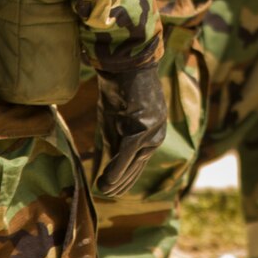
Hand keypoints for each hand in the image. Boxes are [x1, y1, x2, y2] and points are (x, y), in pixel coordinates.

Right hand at [93, 64, 166, 197]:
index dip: (123, 179)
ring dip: (116, 181)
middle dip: (120, 183)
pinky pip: (127, 155)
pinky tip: (105, 182)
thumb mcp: (116, 119)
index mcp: (152, 134)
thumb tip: (108, 165)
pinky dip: (116, 169)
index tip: (110, 189)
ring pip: (132, 165)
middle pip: (136, 168)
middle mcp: (155, 136)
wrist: (126, 63)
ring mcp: (150, 133)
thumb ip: (116, 141)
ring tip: (103, 191)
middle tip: (104, 193)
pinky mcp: (141, 128)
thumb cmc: (120, 88)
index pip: (138, 164)